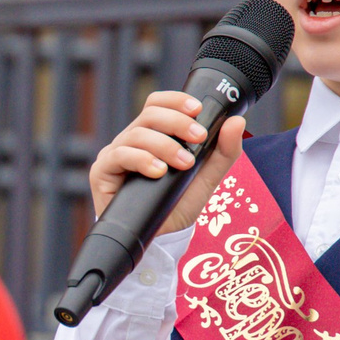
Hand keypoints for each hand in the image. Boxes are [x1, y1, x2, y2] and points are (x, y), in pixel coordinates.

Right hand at [89, 91, 246, 235]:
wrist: (159, 239)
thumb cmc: (177, 205)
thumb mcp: (207, 177)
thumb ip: (223, 151)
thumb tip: (237, 122)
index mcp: (153, 135)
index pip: (158, 104)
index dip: (175, 101)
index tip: (197, 109)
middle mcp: (132, 140)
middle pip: (149, 114)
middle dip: (177, 122)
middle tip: (199, 137)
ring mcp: (116, 154)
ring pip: (137, 134)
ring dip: (164, 145)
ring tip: (183, 164)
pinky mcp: (103, 172)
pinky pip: (119, 155)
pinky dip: (141, 160)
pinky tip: (158, 171)